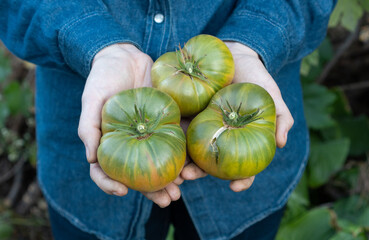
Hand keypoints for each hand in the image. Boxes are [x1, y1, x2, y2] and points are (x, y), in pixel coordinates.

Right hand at [78, 43, 181, 207]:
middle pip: (140, 172)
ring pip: (162, 160)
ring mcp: (151, 133)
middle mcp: (132, 142)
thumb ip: (90, 126)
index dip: (111, 183)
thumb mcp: (92, 98)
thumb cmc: (103, 76)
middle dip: (154, 189)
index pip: (106, 170)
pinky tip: (194, 163)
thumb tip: (91, 158)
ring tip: (183, 187)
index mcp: (111, 141)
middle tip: (167, 200)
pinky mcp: (168, 120)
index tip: (122, 191)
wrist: (125, 55)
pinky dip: (185, 153)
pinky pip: (177, 139)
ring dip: (173, 177)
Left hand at [181, 42, 293, 191]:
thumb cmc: (256, 78)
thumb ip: (281, 117)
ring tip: (172, 167)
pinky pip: (179, 128)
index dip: (241, 180)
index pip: (242, 166)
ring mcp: (202, 126)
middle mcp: (220, 137)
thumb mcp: (272, 96)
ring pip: (191, 150)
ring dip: (181, 161)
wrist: (235, 55)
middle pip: (209, 162)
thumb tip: (280, 143)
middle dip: (199, 173)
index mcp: (240, 140)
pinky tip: (165, 143)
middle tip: (188, 176)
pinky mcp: (188, 112)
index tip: (235, 187)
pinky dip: (172, 138)